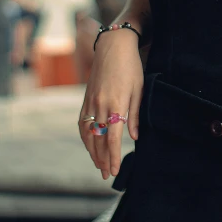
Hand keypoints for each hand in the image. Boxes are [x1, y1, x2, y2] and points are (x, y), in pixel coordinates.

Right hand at [78, 28, 143, 179]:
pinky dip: (85, 137)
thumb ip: (135, 114)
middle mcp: (100, 105)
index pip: (113, 138)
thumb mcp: (138, 89)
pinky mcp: (86, 98)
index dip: (113, 156)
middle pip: (99, 139)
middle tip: (106, 175)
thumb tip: (134, 137)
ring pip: (88, 133)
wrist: (113, 46)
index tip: (114, 170)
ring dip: (92, 151)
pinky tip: (89, 145)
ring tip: (98, 165)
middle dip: (102, 159)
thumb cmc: (130, 66)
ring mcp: (91, 101)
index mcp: (116, 103)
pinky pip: (82, 122)